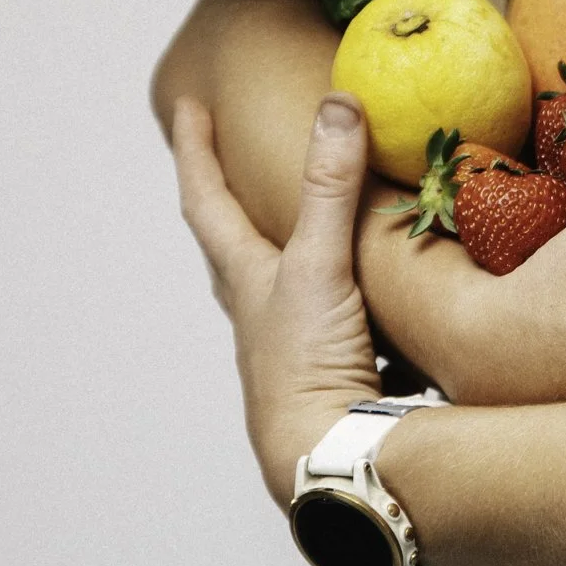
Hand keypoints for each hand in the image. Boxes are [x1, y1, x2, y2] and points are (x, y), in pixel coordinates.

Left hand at [172, 91, 378, 505]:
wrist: (327, 462)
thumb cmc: (308, 368)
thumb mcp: (320, 267)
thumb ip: (330, 189)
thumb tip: (337, 104)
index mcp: (248, 279)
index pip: (207, 202)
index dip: (196, 151)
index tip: (186, 107)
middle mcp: (260, 313)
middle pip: (229, 248)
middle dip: (226, 201)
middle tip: (229, 161)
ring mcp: (292, 349)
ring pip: (277, 288)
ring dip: (285, 252)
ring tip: (307, 223)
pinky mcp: (333, 376)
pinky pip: (335, 322)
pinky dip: (349, 298)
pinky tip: (380, 298)